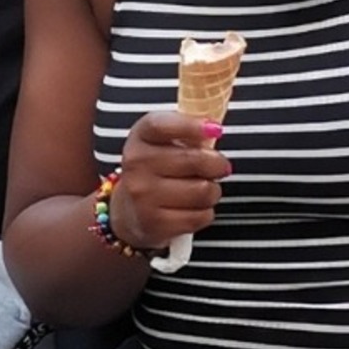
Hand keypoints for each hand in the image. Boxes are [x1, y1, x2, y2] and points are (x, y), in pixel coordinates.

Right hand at [111, 110, 227, 252]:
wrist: (128, 210)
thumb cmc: (156, 169)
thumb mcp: (162, 142)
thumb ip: (187, 131)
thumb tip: (214, 129)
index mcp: (140, 137)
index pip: (162, 126)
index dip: (191, 126)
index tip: (215, 129)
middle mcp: (137, 164)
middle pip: (195, 160)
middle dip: (218, 164)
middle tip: (219, 167)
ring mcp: (143, 195)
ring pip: (203, 190)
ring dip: (213, 191)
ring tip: (203, 189)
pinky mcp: (155, 223)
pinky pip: (201, 216)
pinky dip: (205, 212)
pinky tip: (193, 208)